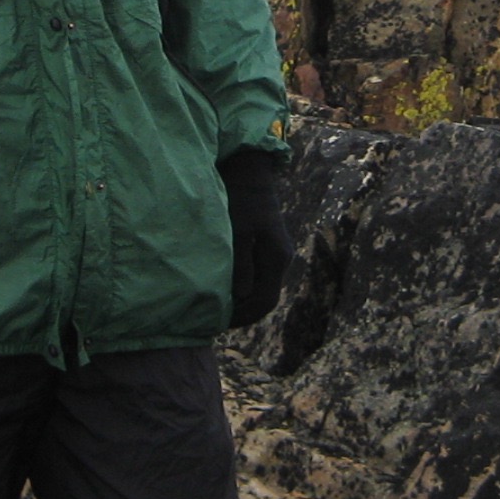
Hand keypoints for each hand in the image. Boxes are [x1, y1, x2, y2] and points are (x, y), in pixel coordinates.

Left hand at [218, 150, 294, 329]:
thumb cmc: (240, 201)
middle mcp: (282, 260)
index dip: (244, 316)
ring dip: (245, 302)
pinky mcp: (270, 249)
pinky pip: (260, 277)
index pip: (264, 301)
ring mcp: (278, 255)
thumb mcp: (238, 232)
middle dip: (244, 313)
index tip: (221, 322)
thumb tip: (242, 295)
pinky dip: (245, 288)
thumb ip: (241, 264)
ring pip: (263, 289)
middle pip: (266, 299)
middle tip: (217, 320)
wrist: (251, 176)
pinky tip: (228, 288)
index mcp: (276, 258)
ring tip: (220, 307)